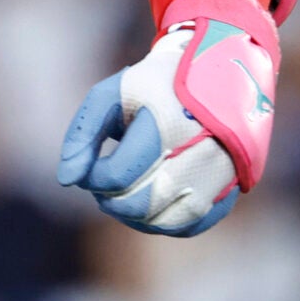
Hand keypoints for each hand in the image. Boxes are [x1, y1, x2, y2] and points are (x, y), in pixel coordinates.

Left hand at [57, 0, 278, 236]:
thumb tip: (68, 180)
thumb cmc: (153, 86)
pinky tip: (148, 203)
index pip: (117, 176)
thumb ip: (82, 134)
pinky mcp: (231, 189)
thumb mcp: (111, 95)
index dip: (92, 177)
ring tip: (121, 193)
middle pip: (140, 204)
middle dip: (109, 199)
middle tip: (102, 181)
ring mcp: (221, 175)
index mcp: (167, 124)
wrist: (215, 74)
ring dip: (133, 216)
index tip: (88, 165)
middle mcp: (200, 154)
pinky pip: (191, 225)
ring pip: (165, 222)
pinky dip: (162, 222)